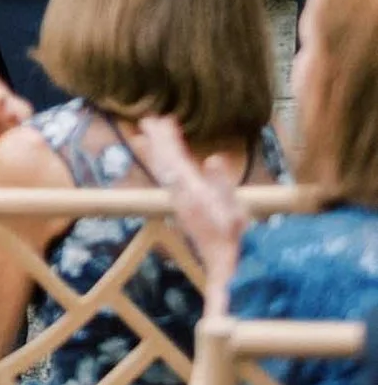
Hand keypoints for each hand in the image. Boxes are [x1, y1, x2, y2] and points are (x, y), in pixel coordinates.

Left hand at [128, 113, 248, 311]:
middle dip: (157, 141)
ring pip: (163, 170)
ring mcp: (180, 200)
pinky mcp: (184, 205)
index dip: (167, 141)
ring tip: (149, 130)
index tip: (162, 121)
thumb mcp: (235, 212)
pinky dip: (164, 162)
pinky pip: (169, 178)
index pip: (174, 162)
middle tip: (148, 119)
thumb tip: (213, 158)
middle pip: (164, 163)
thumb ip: (223, 185)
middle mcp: (180, 195)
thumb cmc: (233, 239)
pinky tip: (164, 156)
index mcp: (191, 192)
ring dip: (157, 150)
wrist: (224, 265)